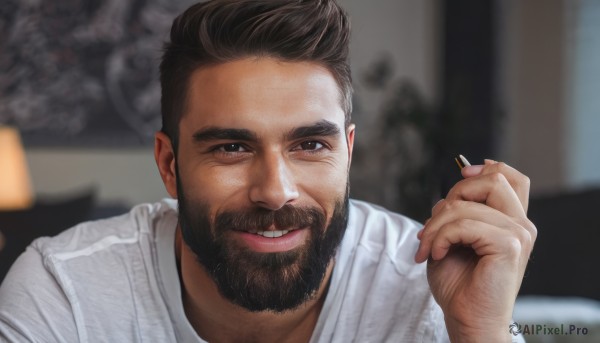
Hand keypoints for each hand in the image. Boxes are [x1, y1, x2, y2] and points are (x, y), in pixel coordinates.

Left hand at [414, 160, 536, 341]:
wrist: (466, 318)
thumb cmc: (458, 283)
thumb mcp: (451, 239)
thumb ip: (455, 213)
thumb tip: (447, 194)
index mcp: (510, 221)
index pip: (511, 177)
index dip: (486, 167)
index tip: (461, 174)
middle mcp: (520, 225)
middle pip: (492, 180)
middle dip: (452, 196)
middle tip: (433, 227)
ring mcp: (519, 234)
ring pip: (466, 205)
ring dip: (436, 225)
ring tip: (428, 247)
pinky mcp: (509, 245)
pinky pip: (464, 224)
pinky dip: (441, 237)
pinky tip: (436, 255)